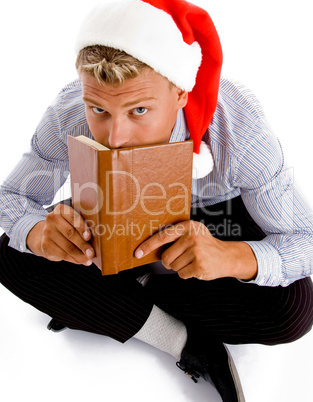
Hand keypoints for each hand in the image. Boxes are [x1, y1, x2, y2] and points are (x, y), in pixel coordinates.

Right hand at [26, 203, 94, 265]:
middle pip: (70, 233)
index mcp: (62, 209)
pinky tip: (80, 261)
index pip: (73, 217)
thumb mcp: (74, 222)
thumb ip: (83, 226)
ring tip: (88, 260)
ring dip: (79, 255)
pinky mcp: (45, 244)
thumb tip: (99, 238)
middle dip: (82, 245)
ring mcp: (47, 231)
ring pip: (67, 246)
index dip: (81, 227)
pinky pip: (61, 254)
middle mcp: (52, 218)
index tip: (88, 236)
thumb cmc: (68, 227)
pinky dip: (73, 259)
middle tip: (91, 253)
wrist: (48, 235)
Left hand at [135, 220, 256, 280]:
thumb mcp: (192, 233)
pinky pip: (182, 275)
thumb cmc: (205, 245)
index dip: (148, 246)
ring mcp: (197, 251)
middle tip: (180, 259)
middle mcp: (192, 237)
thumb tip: (149, 246)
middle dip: (169, 262)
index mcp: (187, 226)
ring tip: (192, 261)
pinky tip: (196, 267)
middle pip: (166, 256)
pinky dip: (187, 274)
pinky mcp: (200, 265)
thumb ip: (175, 236)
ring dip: (180, 268)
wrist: (227, 256)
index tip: (138, 253)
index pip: (162, 236)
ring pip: (173, 267)